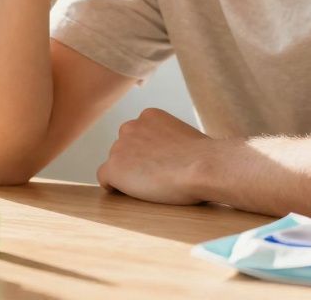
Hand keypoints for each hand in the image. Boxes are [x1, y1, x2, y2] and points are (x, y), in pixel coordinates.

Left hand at [96, 108, 216, 205]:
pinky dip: (114, 187)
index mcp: (148, 116)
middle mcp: (130, 126)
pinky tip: (129, 193)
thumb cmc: (205, 157)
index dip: (147, 153)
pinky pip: (104, 179)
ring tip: (151, 186)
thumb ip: (169, 141)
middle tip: (156, 177)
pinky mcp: (114, 168)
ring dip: (127, 175)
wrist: (204, 166)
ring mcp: (119, 147)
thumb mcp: (185, 137)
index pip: (137, 135)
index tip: (160, 164)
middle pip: (124, 148)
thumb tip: (170, 157)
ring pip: (115, 164)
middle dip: (135, 161)